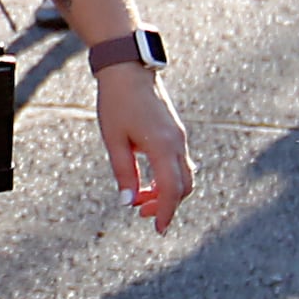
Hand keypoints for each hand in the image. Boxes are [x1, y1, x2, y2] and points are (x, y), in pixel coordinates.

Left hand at [99, 66, 194, 232]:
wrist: (129, 68)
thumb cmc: (117, 102)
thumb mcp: (114, 140)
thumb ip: (123, 172)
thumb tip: (128, 203)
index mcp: (162, 146)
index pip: (172, 189)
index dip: (166, 212)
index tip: (158, 229)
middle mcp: (177, 143)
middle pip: (183, 186)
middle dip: (165, 205)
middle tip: (140, 213)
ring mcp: (179, 137)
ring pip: (183, 175)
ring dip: (165, 192)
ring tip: (138, 198)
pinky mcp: (175, 133)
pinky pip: (179, 163)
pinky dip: (167, 178)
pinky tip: (147, 180)